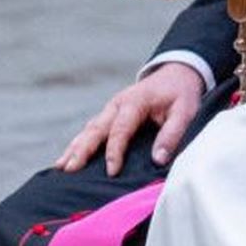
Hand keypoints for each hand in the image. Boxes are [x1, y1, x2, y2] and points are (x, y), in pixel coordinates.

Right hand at [55, 62, 204, 176]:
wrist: (176, 73)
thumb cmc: (181, 93)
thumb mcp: (185, 111)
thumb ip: (172, 134)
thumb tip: (158, 160)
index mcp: (135, 102)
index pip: (120, 130)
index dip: (114, 152)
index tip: (111, 172)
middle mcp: (117, 104)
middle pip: (95, 129)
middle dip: (81, 150)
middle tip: (69, 170)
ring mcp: (111, 109)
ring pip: (89, 129)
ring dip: (74, 148)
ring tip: (60, 167)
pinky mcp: (110, 115)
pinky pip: (91, 130)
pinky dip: (78, 143)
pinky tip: (67, 158)